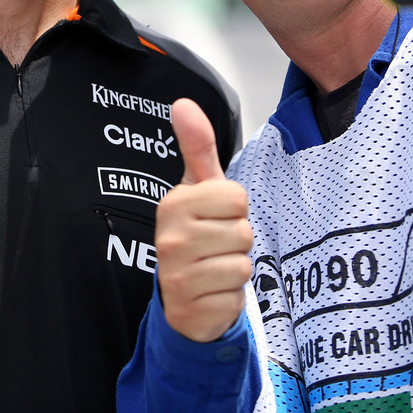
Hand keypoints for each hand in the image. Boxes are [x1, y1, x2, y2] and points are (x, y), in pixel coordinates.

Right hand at [154, 99, 252, 341]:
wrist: (180, 298)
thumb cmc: (196, 235)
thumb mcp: (198, 189)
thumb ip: (197, 146)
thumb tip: (183, 103)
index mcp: (174, 204)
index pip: (236, 197)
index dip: (234, 209)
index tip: (215, 217)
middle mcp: (170, 239)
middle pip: (242, 232)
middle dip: (237, 241)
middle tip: (216, 246)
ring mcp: (177, 277)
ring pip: (241, 265)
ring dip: (235, 270)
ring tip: (214, 268)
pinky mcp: (190, 310)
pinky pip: (235, 297)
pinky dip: (230, 298)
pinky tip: (211, 293)